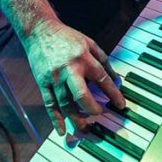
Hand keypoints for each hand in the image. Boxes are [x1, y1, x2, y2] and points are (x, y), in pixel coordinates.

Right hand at [22, 18, 124, 135]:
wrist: (40, 31)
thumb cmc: (66, 37)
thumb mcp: (89, 43)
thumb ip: (103, 60)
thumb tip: (116, 79)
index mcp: (84, 58)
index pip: (102, 79)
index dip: (113, 94)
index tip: (121, 105)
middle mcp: (69, 69)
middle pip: (81, 94)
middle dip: (92, 109)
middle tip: (99, 115)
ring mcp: (55, 77)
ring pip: (65, 103)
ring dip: (76, 119)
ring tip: (84, 129)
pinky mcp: (43, 82)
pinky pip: (50, 104)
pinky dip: (55, 119)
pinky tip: (62, 130)